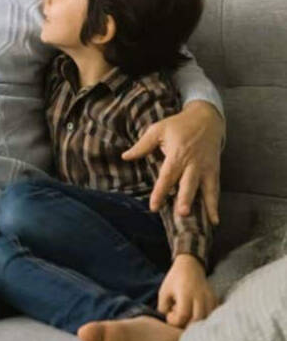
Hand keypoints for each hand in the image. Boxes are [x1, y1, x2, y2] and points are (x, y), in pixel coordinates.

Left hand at [122, 101, 223, 224]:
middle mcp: (193, 164)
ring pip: (206, 189)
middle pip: (188, 183)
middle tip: (182, 213)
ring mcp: (206, 168)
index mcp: (177, 154)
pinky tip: (215, 220)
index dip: (161, 191)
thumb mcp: (158, 130)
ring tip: (205, 221)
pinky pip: (215, 189)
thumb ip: (142, 145)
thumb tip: (125, 156)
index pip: (167, 176)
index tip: (154, 206)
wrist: (207, 118)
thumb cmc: (179, 125)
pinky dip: (215, 204)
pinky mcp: (214, 171)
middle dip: (186, 199)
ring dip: (205, 205)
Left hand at [157, 254, 217, 326]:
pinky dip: (204, 318)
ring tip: (187, 314)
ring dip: (195, 322)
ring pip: (206, 319)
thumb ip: (163, 307)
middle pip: (196, 320)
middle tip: (179, 316)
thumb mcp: (163, 291)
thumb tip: (168, 322)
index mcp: (185, 294)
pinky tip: (194, 312)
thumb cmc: (174, 280)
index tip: (170, 315)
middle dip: (186, 324)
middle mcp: (199, 297)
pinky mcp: (214, 299)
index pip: (183, 315)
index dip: (175, 320)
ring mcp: (209, 298)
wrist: (189, 266)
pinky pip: (212, 314)